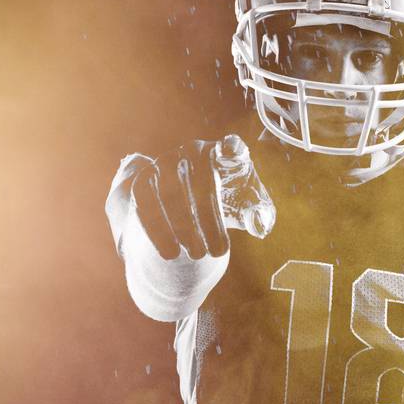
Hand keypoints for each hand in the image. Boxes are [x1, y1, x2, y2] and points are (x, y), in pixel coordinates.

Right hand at [105, 134, 268, 320]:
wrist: (194, 209)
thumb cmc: (231, 204)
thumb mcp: (248, 209)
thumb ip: (260, 215)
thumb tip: (259, 226)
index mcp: (225, 153)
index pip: (232, 146)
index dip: (232, 148)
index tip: (232, 152)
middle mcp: (192, 152)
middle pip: (201, 180)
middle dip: (209, 218)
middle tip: (218, 252)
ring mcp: (166, 163)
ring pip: (169, 192)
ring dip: (182, 226)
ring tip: (196, 256)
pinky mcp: (144, 179)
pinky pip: (145, 201)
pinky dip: (156, 228)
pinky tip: (170, 252)